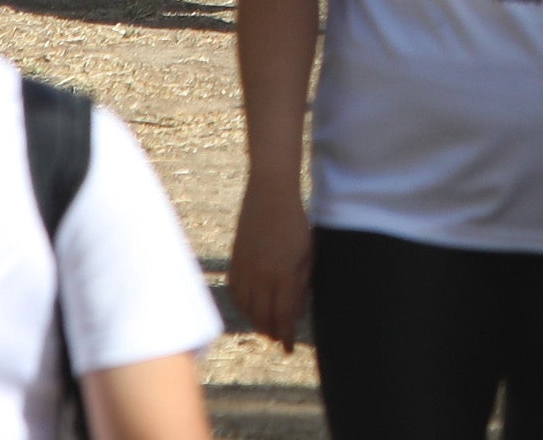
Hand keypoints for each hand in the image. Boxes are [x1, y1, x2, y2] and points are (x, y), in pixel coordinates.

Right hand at [229, 174, 312, 346]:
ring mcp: (245, 268)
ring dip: (256, 322)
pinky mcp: (234, 260)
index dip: (286, 335)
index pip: (283, 316)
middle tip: (279, 338)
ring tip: (266, 328)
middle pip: (263, 316)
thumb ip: (302, 284)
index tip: (289, 348)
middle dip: (272, 332)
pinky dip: (242, 306)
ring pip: (247, 308)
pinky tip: (250, 308)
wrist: (270, 193)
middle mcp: (261, 275)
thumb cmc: (296, 222)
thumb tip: (296, 312)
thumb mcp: (308, 253)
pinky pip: (235, 292)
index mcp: (283, 274)